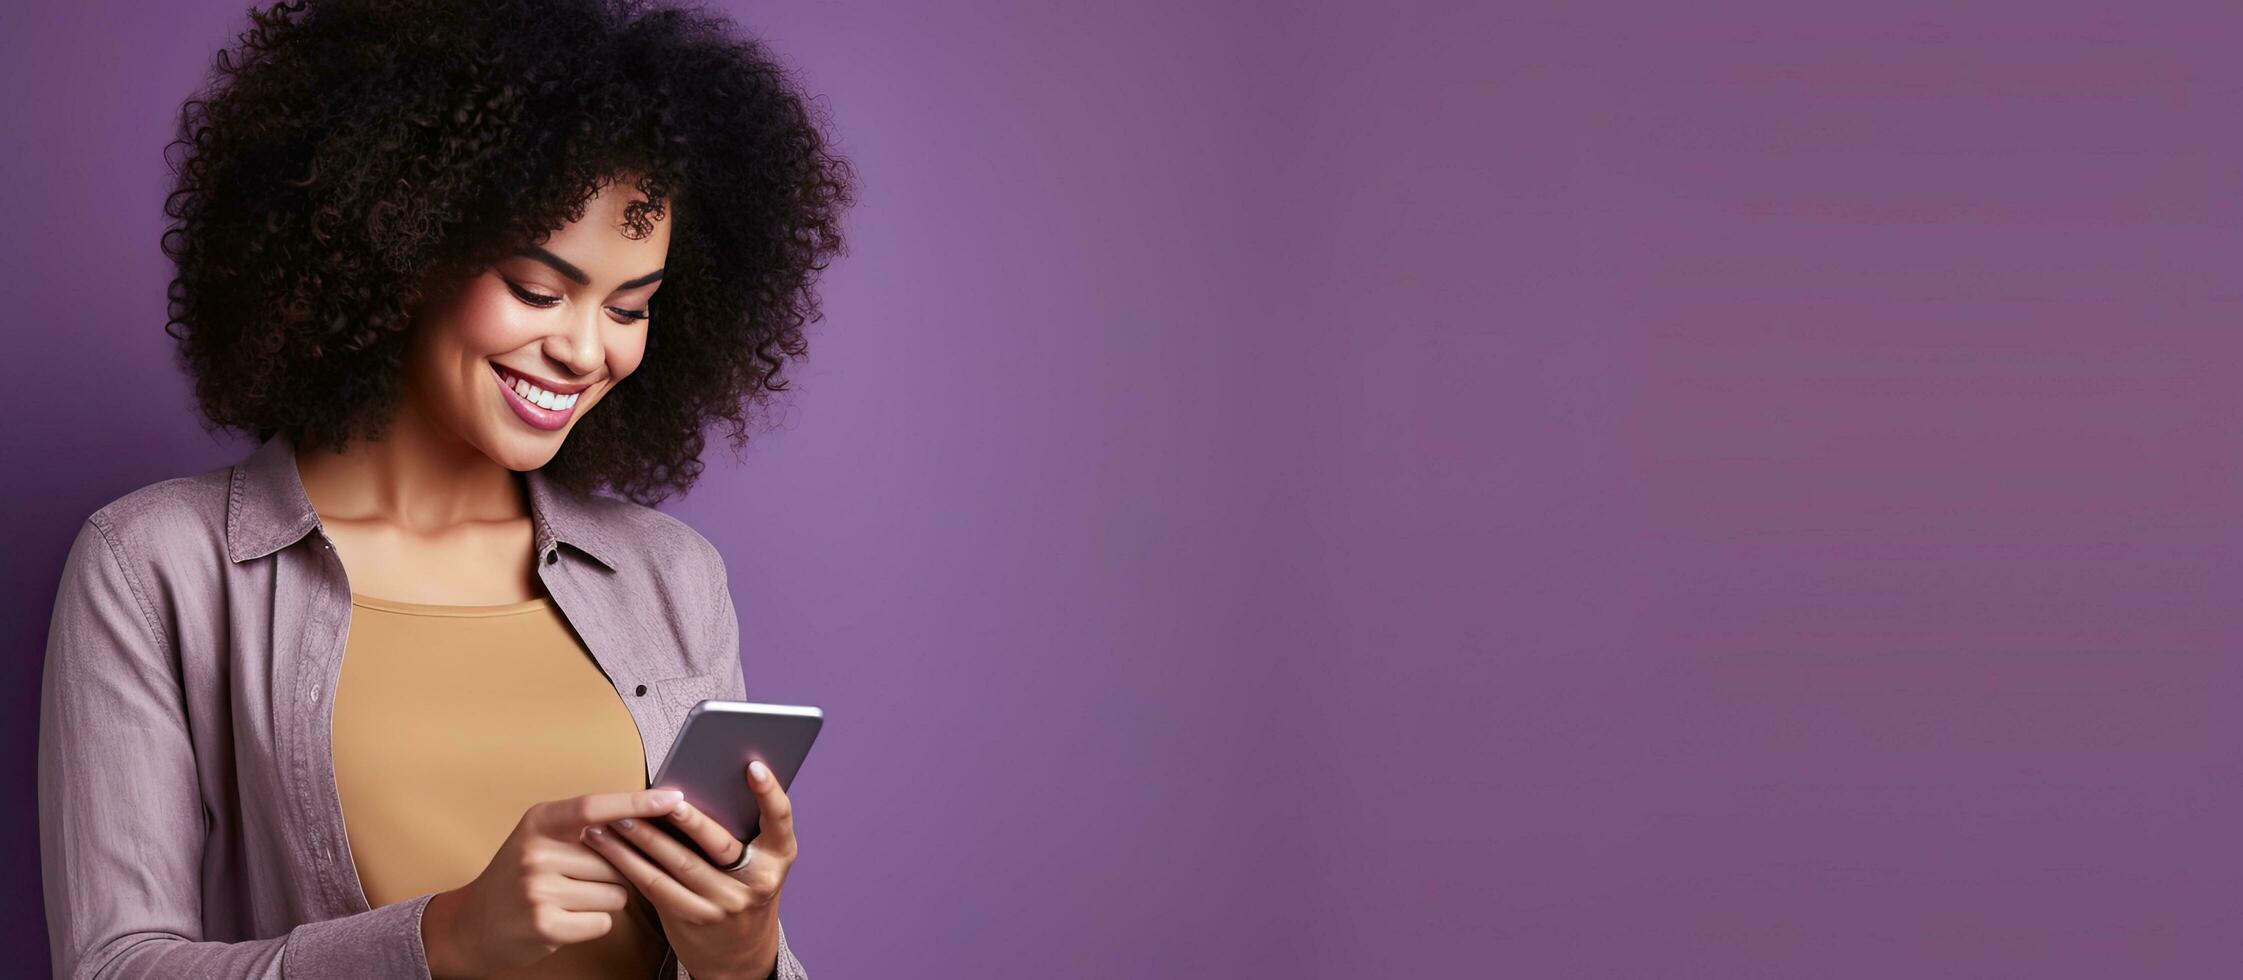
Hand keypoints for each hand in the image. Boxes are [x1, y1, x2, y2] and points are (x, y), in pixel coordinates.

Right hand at [422, 788, 690, 977]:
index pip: (597, 806)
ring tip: (568, 899)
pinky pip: (603, 922)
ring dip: (603, 900)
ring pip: (616, 892)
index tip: (675, 798)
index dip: (639, 802)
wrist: (471, 925)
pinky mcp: (546, 925)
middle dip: (612, 872)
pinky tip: (565, 920)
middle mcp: (537, 852)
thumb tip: (646, 817)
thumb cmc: (519, 877)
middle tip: (577, 880)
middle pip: (617, 859)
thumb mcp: (540, 838)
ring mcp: (539, 889)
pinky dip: (592, 924)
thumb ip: (584, 826)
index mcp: (539, 822)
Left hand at [580, 760, 798, 979]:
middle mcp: (755, 882)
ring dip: (641, 837)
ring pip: (677, 863)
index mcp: (777, 859)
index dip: (769, 792)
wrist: (739, 957)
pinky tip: (610, 846)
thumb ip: (740, 832)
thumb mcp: (758, 866)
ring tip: (613, 817)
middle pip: (717, 844)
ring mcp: (723, 903)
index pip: (779, 820)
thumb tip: (695, 786)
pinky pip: (655, 885)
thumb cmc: (743, 892)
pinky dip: (629, 862)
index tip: (753, 766)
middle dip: (685, 818)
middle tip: (657, 797)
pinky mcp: (691, 918)